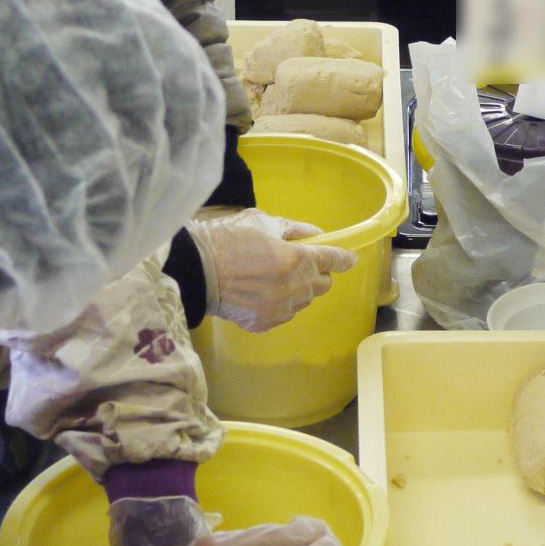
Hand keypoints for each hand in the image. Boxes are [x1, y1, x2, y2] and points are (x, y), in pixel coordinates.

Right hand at [187, 209, 355, 332]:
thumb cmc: (227, 239)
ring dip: (297, 289)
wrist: (195, 270)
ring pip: (304, 300)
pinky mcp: (265, 324)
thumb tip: (316, 235)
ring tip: (271, 277)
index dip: (343, 258)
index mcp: (297, 259)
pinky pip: (284, 314)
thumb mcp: (262, 222)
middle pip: (323, 284)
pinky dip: (279, 303)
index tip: (349, 258)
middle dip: (317, 272)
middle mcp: (295, 287)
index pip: (333, 259)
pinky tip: (260, 292)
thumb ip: (295, 229)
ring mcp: (281, 309)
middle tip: (298, 262)